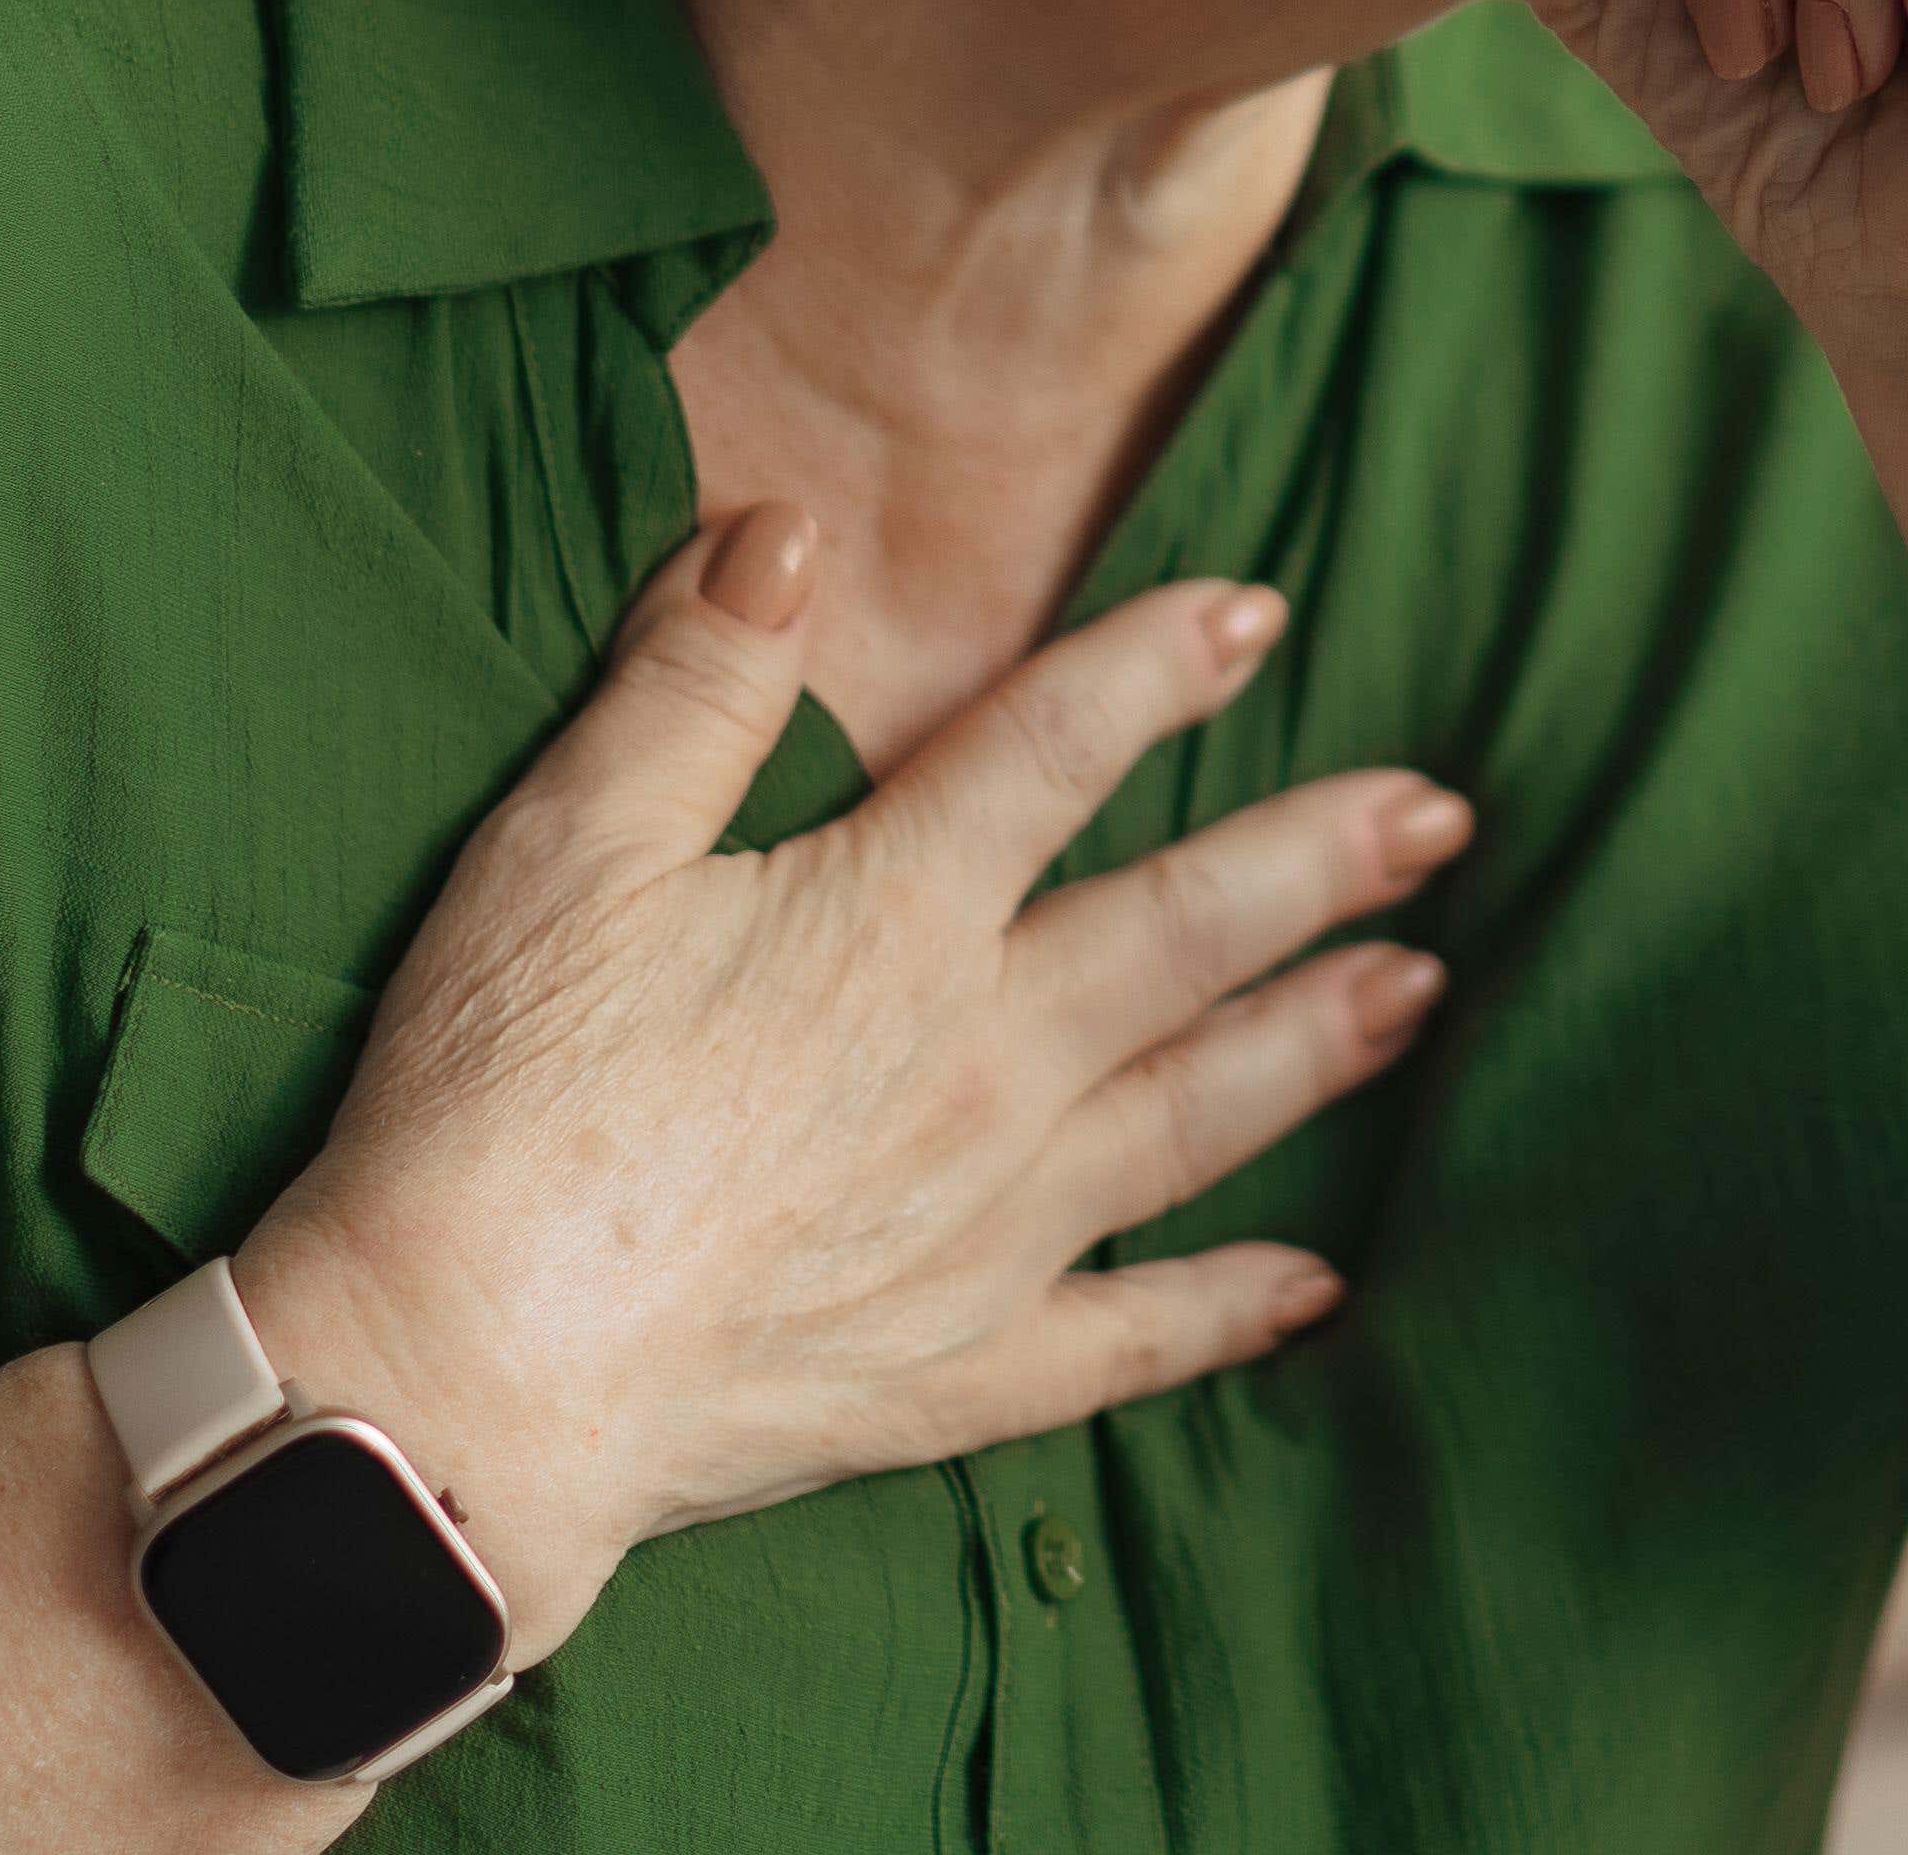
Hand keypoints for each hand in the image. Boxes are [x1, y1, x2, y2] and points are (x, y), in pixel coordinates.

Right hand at [236, 505, 1465, 1646]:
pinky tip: (1318, 1285)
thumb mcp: (567, 847)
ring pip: (1201, 1113)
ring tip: (1423, 988)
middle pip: (1190, 932)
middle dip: (1326, 860)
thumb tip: (785, 529)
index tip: (1263, 612)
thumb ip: (691, 683)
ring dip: (1319, 1042)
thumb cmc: (495, 1100)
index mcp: (894, 916)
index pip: (1057, 749)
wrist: (463, 1379)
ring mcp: (992, 1225)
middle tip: (1445, 814)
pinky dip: (1232, 1309)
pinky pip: (1133, 1336)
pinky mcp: (960, 1368)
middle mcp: (984, 1061)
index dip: (1161, 666)